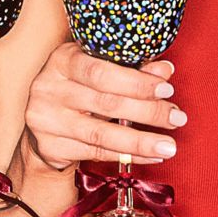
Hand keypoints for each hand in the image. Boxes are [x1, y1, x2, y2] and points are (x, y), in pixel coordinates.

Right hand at [21, 41, 184, 172]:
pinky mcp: (50, 147)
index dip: (136, 82)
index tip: (166, 89)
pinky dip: (128, 156)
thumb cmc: (76, 84)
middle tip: (177, 118)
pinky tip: (151, 156)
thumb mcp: (97, 67)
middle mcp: (49, 89)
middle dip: (147, 112)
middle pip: (105, 103)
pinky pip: (96, 153)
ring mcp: (46, 121)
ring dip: (141, 141)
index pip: (100, 72)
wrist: (40, 116)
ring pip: (101, 134)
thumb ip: (129, 68)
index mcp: (62, 60)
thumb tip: (165, 70)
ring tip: (169, 146)